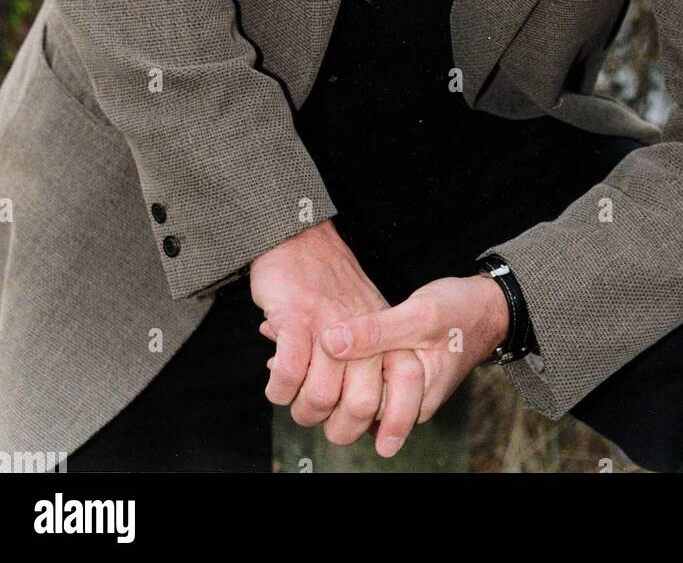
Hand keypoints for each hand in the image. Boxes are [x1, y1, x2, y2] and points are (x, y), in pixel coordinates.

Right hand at [249, 219, 425, 456]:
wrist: (302, 237)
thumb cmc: (330, 283)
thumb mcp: (368, 316)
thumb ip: (372, 358)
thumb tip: (370, 412)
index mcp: (386, 330)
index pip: (406, 383)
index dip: (397, 421)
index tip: (385, 445)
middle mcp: (362, 331)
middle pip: (359, 405)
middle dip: (338, 428)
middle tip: (322, 420)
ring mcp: (328, 326)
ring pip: (320, 396)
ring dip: (302, 410)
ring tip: (294, 401)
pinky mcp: (297, 319)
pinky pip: (289, 373)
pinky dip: (280, 389)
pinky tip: (276, 384)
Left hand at [319, 273, 510, 445]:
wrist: (488, 305)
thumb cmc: (461, 310)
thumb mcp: (420, 314)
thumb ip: (377, 330)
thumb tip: (331, 341)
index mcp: (418, 398)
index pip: (363, 407)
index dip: (338, 382)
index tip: (322, 356)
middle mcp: (412, 404)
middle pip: (360, 405)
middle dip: (338, 381)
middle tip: (319, 352)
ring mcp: (406, 392)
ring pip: (363, 392)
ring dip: (345, 373)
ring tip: (329, 347)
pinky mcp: (402, 378)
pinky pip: (371, 379)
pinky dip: (356, 365)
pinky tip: (344, 344)